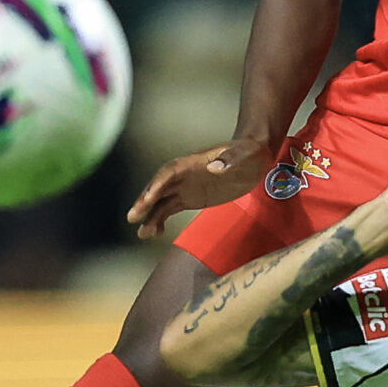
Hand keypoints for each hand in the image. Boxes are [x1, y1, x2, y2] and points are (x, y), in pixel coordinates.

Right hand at [127, 139, 273, 238]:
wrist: (254, 157)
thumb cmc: (250, 152)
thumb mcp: (246, 155)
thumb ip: (230, 160)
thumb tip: (213, 167)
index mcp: (194, 162)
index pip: (170, 172)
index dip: (157, 184)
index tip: (148, 199)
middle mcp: (184, 174)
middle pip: (159, 186)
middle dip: (145, 200)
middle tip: (133, 217)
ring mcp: (185, 186)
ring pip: (160, 200)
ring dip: (149, 215)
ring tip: (143, 234)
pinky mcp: (190, 198)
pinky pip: (169, 208)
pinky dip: (159, 219)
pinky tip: (154, 233)